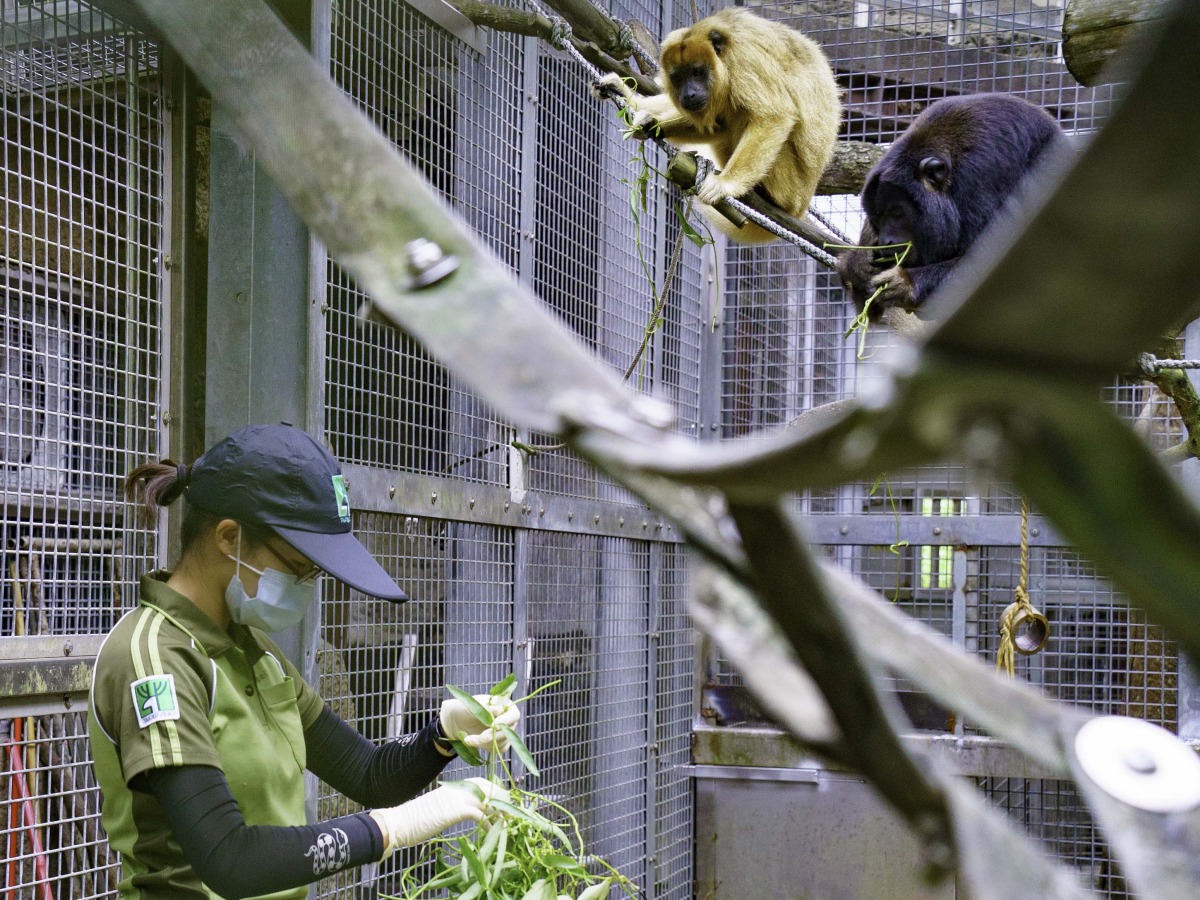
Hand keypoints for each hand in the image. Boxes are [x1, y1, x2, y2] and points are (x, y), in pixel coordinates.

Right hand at [369, 778, 507, 857]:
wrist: (400, 822)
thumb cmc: (417, 818)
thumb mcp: (439, 806)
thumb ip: (453, 804)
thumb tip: (465, 810)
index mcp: (454, 786)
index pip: (482, 782)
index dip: (496, 790)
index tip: (505, 801)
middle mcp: (458, 788)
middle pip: (489, 788)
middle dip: (503, 799)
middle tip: (512, 812)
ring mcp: (457, 798)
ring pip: (488, 799)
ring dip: (500, 812)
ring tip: (508, 822)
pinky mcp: (456, 810)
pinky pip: (480, 814)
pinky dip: (490, 823)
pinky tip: (494, 831)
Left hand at [440, 693, 520, 752]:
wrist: (456, 721)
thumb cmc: (465, 708)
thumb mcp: (473, 706)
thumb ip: (487, 708)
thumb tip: (500, 709)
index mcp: (504, 705)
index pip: (514, 715)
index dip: (505, 721)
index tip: (492, 725)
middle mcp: (507, 718)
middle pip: (509, 731)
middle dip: (493, 735)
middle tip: (480, 738)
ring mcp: (504, 731)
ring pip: (502, 742)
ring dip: (485, 743)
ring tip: (469, 739)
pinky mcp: (498, 742)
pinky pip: (499, 749)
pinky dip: (486, 747)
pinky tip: (474, 742)